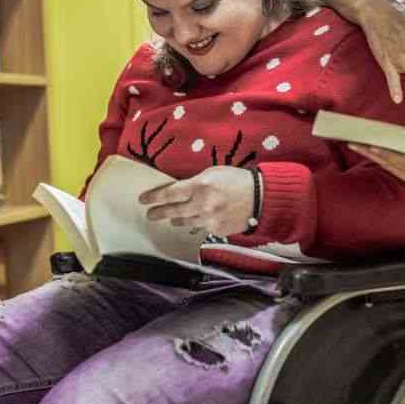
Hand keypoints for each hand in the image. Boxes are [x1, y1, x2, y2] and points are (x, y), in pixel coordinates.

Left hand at [139, 166, 255, 236]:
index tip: (143, 200)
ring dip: (177, 219)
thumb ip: (195, 182)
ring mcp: (209, 220)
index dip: (154, 197)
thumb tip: (180, 190)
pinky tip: (200, 219)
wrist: (261, 198)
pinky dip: (200, 223)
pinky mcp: (217, 230)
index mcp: (200, 186)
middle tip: (150, 214)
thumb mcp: (214, 172)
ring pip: (186, 222)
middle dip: (159, 213)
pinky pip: (203, 228)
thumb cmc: (238, 180)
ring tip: (172, 218)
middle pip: (173, 211)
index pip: (169, 193)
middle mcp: (202, 205)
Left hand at [350, 125, 404, 204]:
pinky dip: (382, 160)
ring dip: (372, 157)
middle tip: (353, 142)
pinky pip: (395, 170)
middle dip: (372, 154)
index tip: (374, 147)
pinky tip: (370, 151)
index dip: (389, 155)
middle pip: (392, 166)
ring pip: (391, 169)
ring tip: (355, 144)